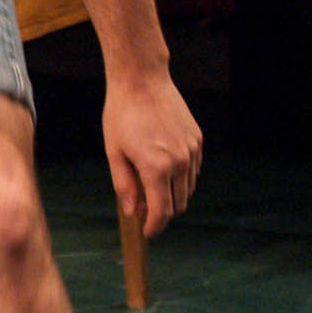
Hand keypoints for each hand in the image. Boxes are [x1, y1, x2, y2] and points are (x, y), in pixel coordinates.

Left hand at [102, 73, 202, 236]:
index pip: (162, 211)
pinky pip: (193, 169)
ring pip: (188, 188)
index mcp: (156, 168)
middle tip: (143, 205)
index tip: (147, 231)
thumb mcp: (114, 152)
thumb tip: (133, 211)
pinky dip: (181, 176)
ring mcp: (192, 150)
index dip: (154, 226)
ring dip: (172, 194)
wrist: (141, 81)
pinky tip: (163, 166)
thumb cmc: (122, 115)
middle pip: (178, 204)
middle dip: (162, 211)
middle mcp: (179, 162)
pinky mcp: (197, 140)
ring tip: (150, 183)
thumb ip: (124, 185)